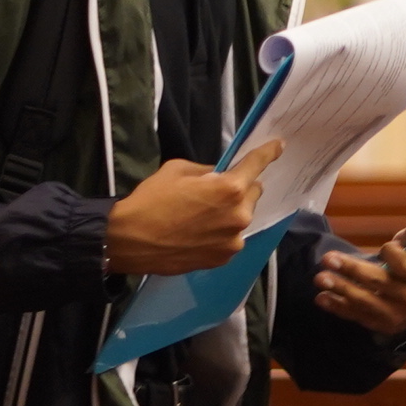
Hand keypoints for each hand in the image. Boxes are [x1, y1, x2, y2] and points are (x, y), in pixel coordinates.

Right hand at [102, 141, 280, 275]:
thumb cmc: (151, 200)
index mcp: (230, 189)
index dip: (268, 153)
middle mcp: (239, 216)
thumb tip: (220, 174)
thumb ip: (207, 171)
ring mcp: (233, 241)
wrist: (128, 240)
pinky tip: (198, 232)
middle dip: (240, 188)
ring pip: (242, 218)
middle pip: (253, 193)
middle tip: (215, 191)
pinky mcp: (223, 258)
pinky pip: (231, 237)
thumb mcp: (177, 170)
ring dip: (230, 212)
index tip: (278, 147)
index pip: (257, 165)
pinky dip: (221, 232)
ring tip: (201, 216)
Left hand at [313, 222, 405, 337]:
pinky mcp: (380, 325)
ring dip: (340, 289)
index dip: (393, 254)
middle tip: (327, 258)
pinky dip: (337, 307)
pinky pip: (356, 315)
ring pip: (364, 301)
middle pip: (380, 282)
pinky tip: (322, 297)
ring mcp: (396, 315)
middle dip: (352, 269)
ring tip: (320, 278)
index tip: (384, 248)